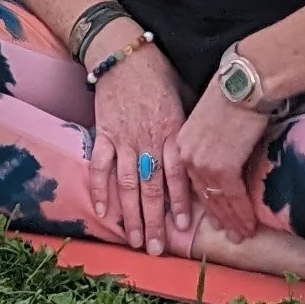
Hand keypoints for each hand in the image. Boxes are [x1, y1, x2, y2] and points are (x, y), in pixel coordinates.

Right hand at [85, 40, 187, 252]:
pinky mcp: (104, 133)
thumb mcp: (184, 100)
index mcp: (171, 131)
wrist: (124, 53)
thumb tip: (204, 159)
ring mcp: (124, 139)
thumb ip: (188, 131)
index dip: (180, 202)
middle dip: (155, 221)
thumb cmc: (159, 75)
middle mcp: (148, 139)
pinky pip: (101, 167)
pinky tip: (104, 214)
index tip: (183, 228)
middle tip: (157, 250)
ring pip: (127, 184)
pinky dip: (101, 191)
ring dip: (131, 215)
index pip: (177, 174)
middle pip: (151, 187)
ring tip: (135, 241)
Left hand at [162, 77, 270, 246]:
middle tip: (230, 235)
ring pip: (219, 201)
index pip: (192, 183)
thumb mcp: (211, 120)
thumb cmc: (234, 93)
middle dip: (219, 218)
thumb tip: (226, 156)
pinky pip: (234, 198)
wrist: (245, 82)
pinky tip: (250, 226)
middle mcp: (187, 157)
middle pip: (203, 196)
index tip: (213, 219)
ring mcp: (204, 164)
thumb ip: (211, 142)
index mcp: (182, 144)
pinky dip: (243, 214)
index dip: (204, 204)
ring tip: (243, 235)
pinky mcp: (223, 167)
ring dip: (233, 221)